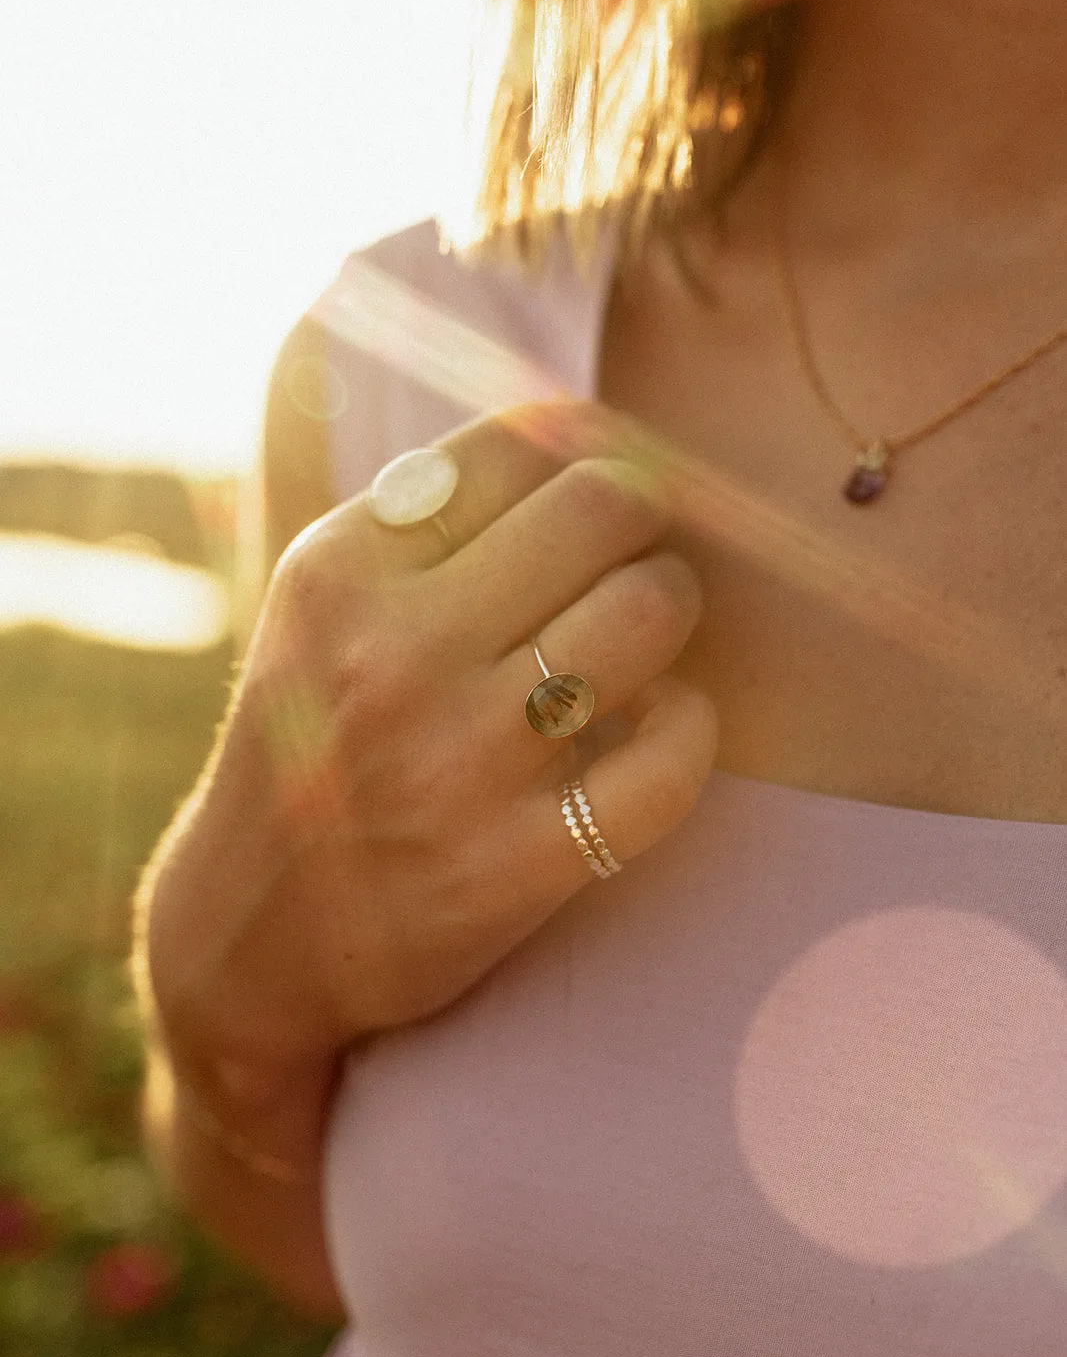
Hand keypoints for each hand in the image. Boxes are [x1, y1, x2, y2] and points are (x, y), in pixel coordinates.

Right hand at [145, 401, 717, 1090]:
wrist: (252, 931)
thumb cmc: (314, 740)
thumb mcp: (324, 605)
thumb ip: (428, 515)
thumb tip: (583, 426)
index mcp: (343, 571)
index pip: (521, 440)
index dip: (595, 441)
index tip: (610, 472)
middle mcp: (395, 654)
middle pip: (604, 507)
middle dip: (646, 517)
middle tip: (633, 553)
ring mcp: (456, 764)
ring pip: (650, 611)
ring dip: (671, 608)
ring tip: (641, 636)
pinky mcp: (513, 867)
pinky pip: (674, 758)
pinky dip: (688, 728)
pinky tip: (655, 727)